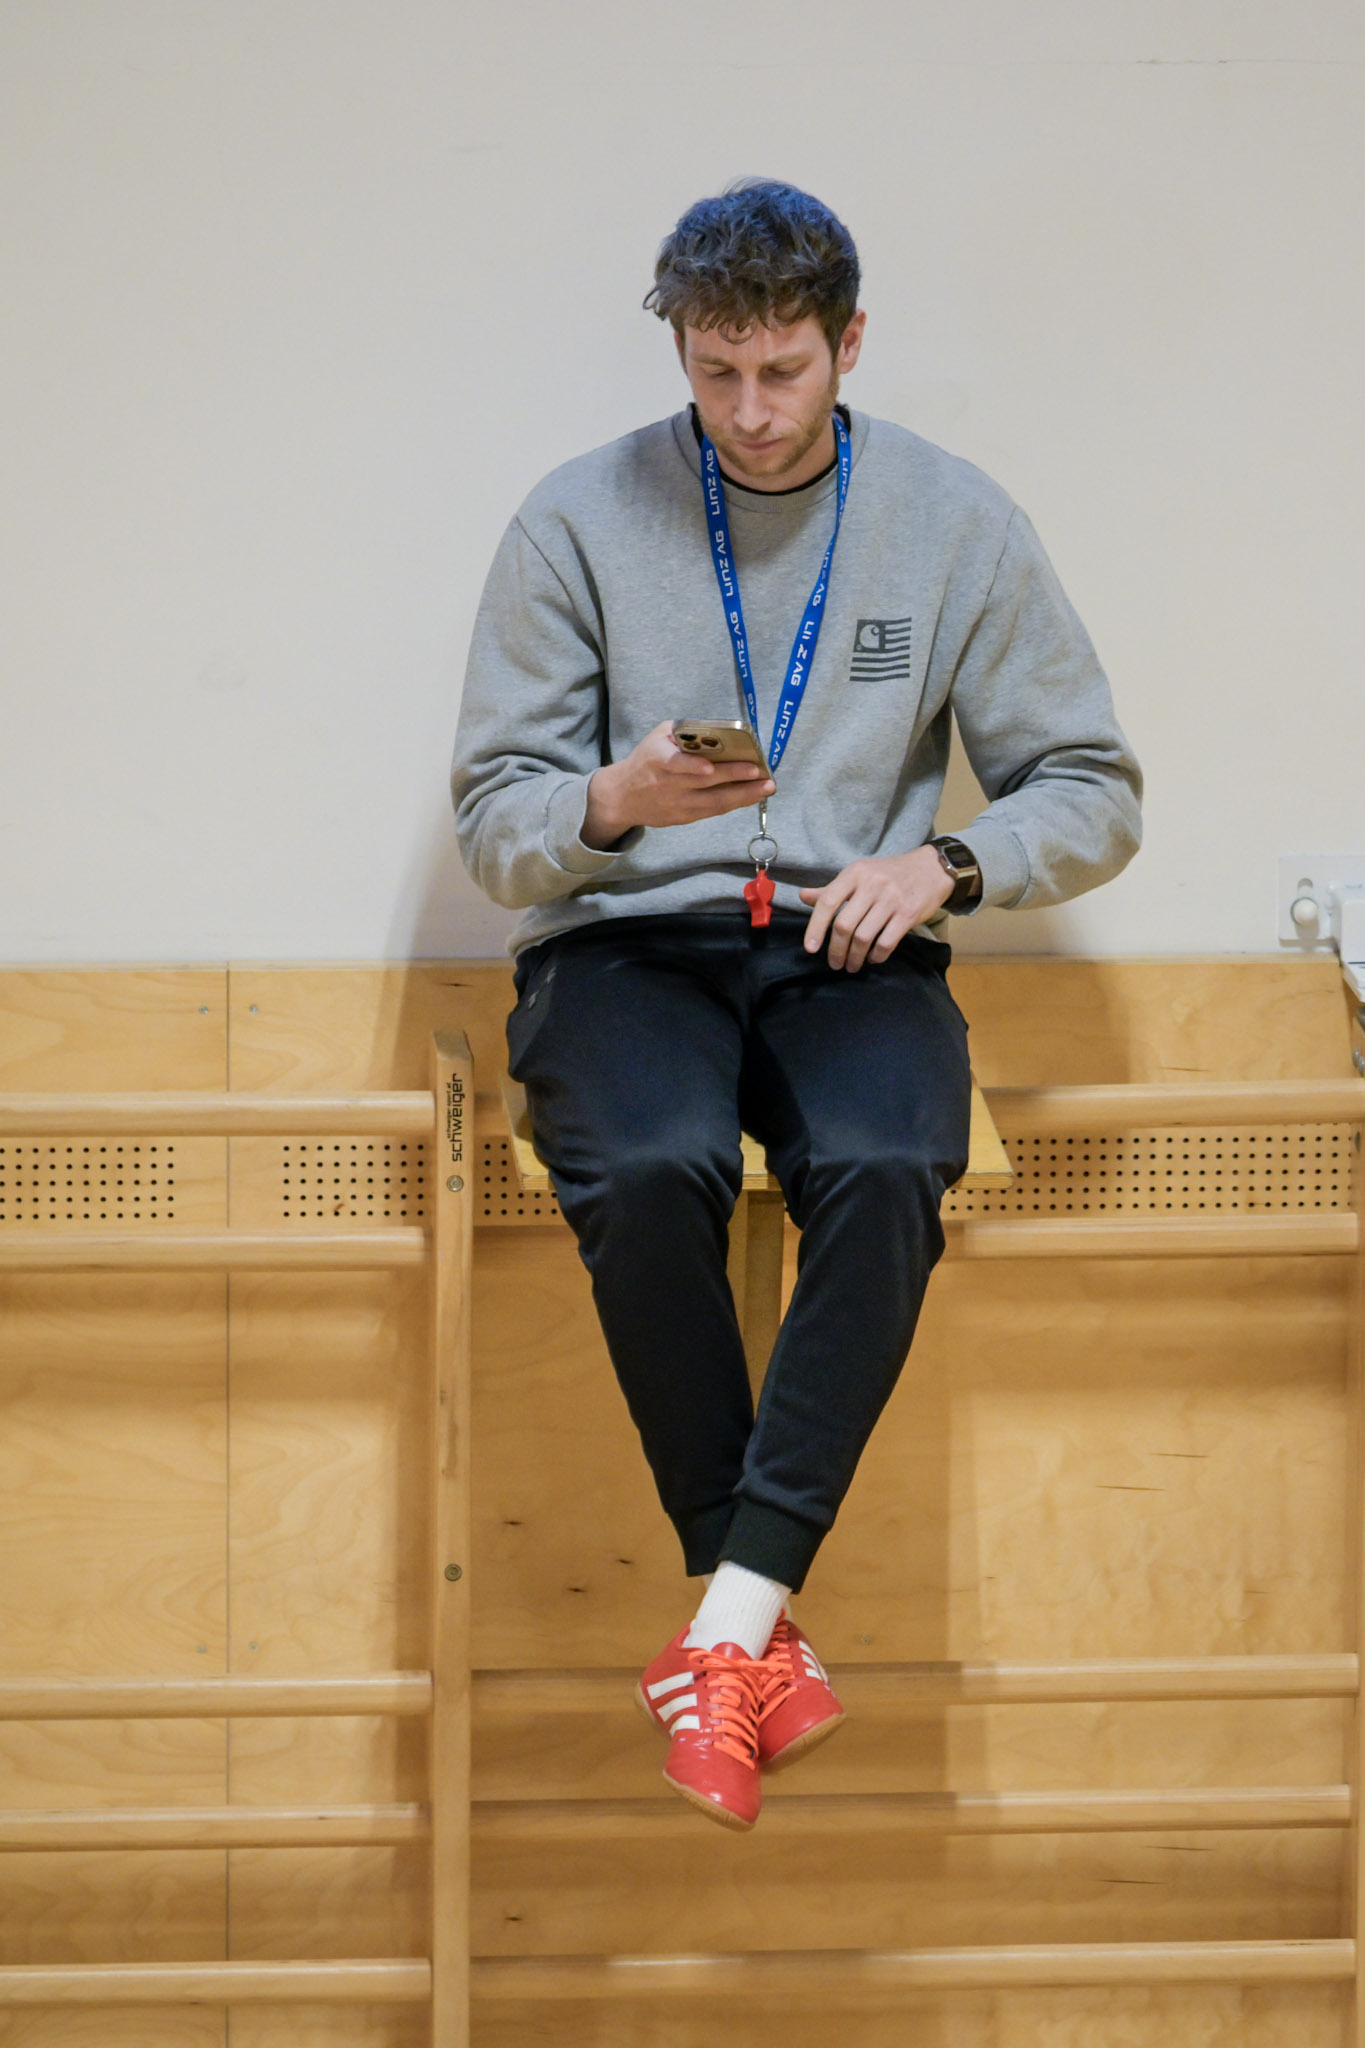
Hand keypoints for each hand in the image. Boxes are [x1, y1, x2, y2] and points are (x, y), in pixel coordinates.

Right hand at [582, 722, 773, 848]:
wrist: (622, 796)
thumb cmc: (646, 759)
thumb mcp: (657, 736)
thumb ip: (685, 731)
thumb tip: (720, 730)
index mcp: (657, 759)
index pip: (674, 764)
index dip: (692, 767)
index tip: (709, 768)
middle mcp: (667, 784)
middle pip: (704, 783)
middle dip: (735, 777)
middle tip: (760, 773)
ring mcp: (676, 804)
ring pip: (714, 802)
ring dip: (743, 795)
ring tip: (766, 787)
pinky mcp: (683, 817)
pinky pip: (713, 811)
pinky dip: (734, 803)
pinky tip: (752, 796)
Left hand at [799, 846, 954, 970]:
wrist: (930, 868)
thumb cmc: (889, 874)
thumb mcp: (859, 874)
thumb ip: (831, 889)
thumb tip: (803, 897)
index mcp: (855, 873)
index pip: (827, 902)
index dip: (815, 927)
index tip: (810, 948)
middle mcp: (872, 885)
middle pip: (844, 925)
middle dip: (836, 950)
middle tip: (834, 963)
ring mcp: (891, 899)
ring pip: (864, 937)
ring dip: (855, 957)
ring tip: (851, 965)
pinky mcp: (908, 914)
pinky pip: (886, 942)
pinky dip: (876, 955)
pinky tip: (873, 958)